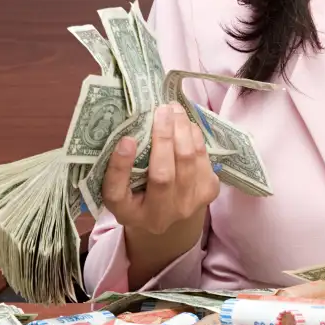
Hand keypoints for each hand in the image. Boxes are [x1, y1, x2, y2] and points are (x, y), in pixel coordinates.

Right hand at [102, 102, 219, 234]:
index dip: (121, 167)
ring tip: (175, 110)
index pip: (119, 193)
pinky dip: (195, 137)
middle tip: (161, 109)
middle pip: (163, 175)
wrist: (172, 214)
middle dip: (163, 138)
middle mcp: (162, 215)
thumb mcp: (117, 190)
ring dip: (183, 131)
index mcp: (131, 214)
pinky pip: (203, 158)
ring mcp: (189, 204)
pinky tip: (186, 124)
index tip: (126, 139)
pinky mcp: (209, 191)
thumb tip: (127, 139)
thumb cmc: (137, 196)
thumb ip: (115, 170)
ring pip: (189, 162)